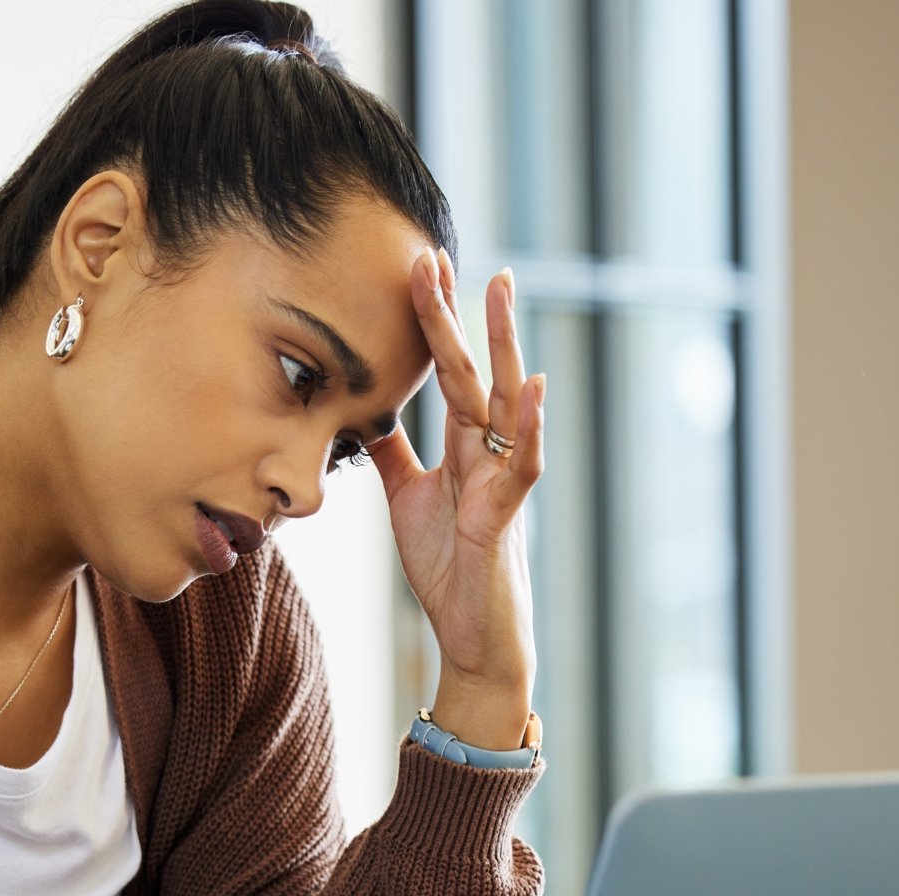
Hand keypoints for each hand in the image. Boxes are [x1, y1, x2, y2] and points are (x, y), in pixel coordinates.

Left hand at [369, 246, 545, 748]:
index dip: (433, 323)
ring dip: (501, 345)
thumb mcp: (408, 500)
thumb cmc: (448, 569)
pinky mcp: (506, 515)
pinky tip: (533, 385)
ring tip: (499, 291)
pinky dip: (530, 424)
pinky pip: (522, 463)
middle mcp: (488, 453)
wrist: (471, 637)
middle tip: (439, 256)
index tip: (418, 269)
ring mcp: (502, 480)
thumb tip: (366, 415)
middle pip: (472, 371)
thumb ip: (394, 456)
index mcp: (463, 447)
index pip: (447, 372)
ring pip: (504, 400)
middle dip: (456, 315)